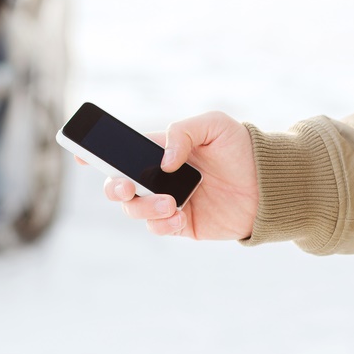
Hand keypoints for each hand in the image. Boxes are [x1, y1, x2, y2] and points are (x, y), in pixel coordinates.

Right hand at [77, 112, 257, 239]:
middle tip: (125, 187)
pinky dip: (161, 223)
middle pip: (118, 185)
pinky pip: (158, 228)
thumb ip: (182, 133)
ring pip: (134, 209)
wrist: (273, 183)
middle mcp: (158, 177)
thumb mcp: (213, 124)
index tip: (80, 155)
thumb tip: (163, 161)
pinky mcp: (183, 224)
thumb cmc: (243, 147)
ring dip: (143, 207)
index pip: (120, 151)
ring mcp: (168, 201)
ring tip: (170, 203)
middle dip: (113, 187)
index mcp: (158, 150)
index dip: (95, 153)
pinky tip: (179, 215)